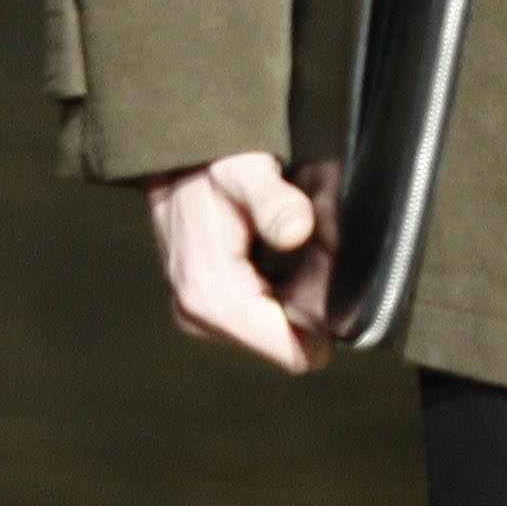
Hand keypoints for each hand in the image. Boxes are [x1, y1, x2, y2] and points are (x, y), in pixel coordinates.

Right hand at [146, 154, 332, 373]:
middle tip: (318, 236)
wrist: (173, 154)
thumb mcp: (245, 169)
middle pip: (292, 334)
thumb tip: (298, 231)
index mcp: (211, 297)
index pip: (294, 351)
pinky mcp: (208, 302)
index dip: (326, 314)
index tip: (333, 266)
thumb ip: (274, 202)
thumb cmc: (208, 161)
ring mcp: (204, 313)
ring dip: (303, 283)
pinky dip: (285, 278)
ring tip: (302, 233)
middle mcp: (203, 316)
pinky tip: (285, 242)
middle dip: (316, 291)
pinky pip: (267, 306)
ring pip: (283, 321)